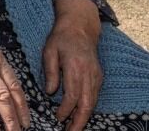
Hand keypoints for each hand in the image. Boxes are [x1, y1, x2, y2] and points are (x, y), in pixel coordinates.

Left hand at [43, 0, 102, 130]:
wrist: (80, 27)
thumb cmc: (61, 38)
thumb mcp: (49, 51)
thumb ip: (50, 72)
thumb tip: (50, 92)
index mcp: (75, 68)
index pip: (72, 96)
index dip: (65, 110)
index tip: (57, 118)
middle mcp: (89, 74)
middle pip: (87, 104)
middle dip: (80, 121)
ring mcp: (96, 76)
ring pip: (93, 102)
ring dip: (85, 117)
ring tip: (74, 128)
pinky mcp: (99, 76)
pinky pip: (95, 96)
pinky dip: (89, 107)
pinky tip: (81, 114)